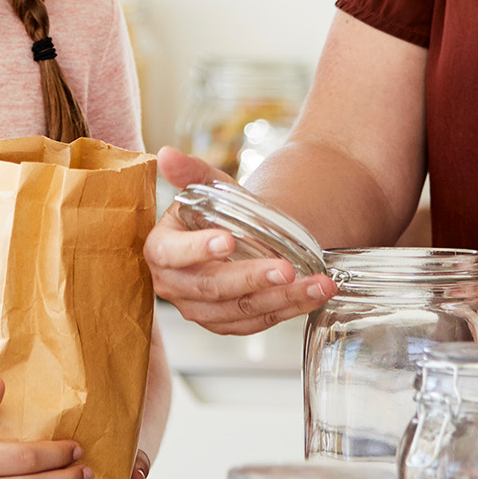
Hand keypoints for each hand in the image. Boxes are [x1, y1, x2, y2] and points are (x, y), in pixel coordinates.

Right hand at [145, 147, 334, 334]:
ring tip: (317, 283)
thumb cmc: (218, 211)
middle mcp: (175, 286)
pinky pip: (258, 323)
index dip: (197, 250)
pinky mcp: (226, 324)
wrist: (238, 238)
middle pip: (211, 287)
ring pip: (240, 310)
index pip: (171, 253)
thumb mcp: (207, 186)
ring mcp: (200, 310)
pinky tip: (314, 296)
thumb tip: (166, 154)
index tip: (228, 239)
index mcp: (160, 250)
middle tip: (286, 267)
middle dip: (251, 277)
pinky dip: (290, 309)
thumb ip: (189, 171)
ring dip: (282, 298)